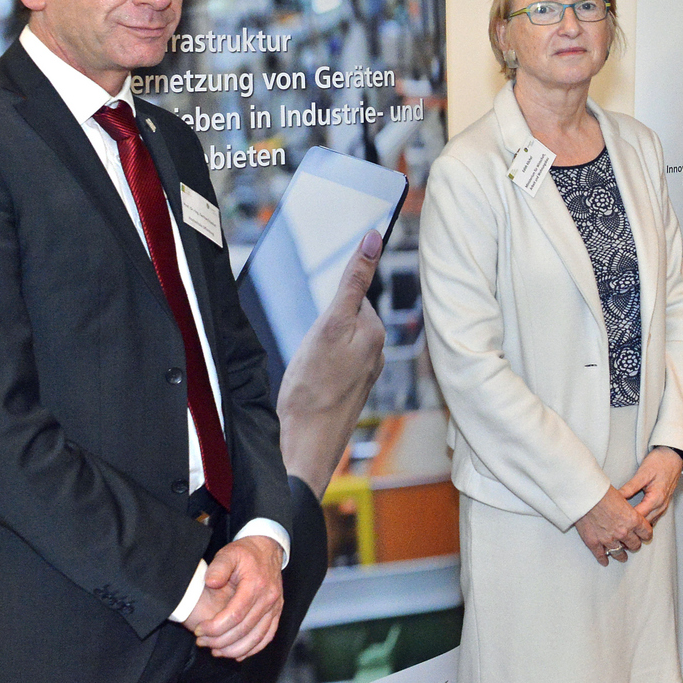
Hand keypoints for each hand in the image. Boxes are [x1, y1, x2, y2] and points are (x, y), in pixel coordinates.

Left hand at [183, 535, 284, 659]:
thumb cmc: (245, 554)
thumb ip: (218, 567)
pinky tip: (237, 654)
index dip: (214, 628)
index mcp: (256, 585)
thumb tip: (211, 583)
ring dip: (234, 649)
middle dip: (220, 641)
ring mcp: (275, 607)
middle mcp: (268, 599)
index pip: (234, 615)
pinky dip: (253, 649)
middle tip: (201, 642)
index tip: (199, 630)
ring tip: (215, 651)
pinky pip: (268, 636)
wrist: (268, 549)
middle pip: (244, 630)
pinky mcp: (277, 612)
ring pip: (257, 638)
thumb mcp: (228, 554)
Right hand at [278, 230, 386, 496]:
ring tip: (307, 367)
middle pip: (347, 317)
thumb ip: (352, 281)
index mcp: (374, 332)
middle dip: (326, 323)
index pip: (354, 295)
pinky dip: (321, 366)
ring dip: (322, 346)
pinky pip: (336, 364)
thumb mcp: (329, 324)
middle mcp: (377, 352)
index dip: (328, 302)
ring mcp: (365, 373)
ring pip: (340, 342)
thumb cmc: (313, 387)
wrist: (305, 443)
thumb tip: (373, 239)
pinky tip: (309, 381)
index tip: (318, 320)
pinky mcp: (351, 390)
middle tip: (308, 347)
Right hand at [574, 487, 652, 566]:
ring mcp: (608, 539)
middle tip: (632, 545)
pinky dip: (603, 559)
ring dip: (621, 555)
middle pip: (634, 545)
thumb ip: (627, 510)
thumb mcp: (623, 497)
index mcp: (633, 520)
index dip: (646, 535)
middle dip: (634, 545)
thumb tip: (627, 513)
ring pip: (619, 553)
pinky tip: (605, 561)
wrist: (586, 495)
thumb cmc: (603, 491)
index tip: (644, 536)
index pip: (646, 533)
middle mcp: (623, 532)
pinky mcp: (594, 542)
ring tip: (622, 557)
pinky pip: (601, 555)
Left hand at [619, 447, 682, 525]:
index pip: (639, 517)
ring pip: (650, 522)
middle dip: (631, 525)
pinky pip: (653, 517)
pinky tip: (636, 518)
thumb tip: (618, 497)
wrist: (674, 455)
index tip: (614, 519)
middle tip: (616, 524)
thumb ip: (630, 487)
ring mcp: (664, 505)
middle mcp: (661, 505)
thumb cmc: (661, 461)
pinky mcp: (663, 503)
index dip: (626, 520)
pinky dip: (644, 520)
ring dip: (638, 524)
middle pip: (644, 523)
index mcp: (656, 499)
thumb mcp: (643, 473)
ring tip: (624, 523)